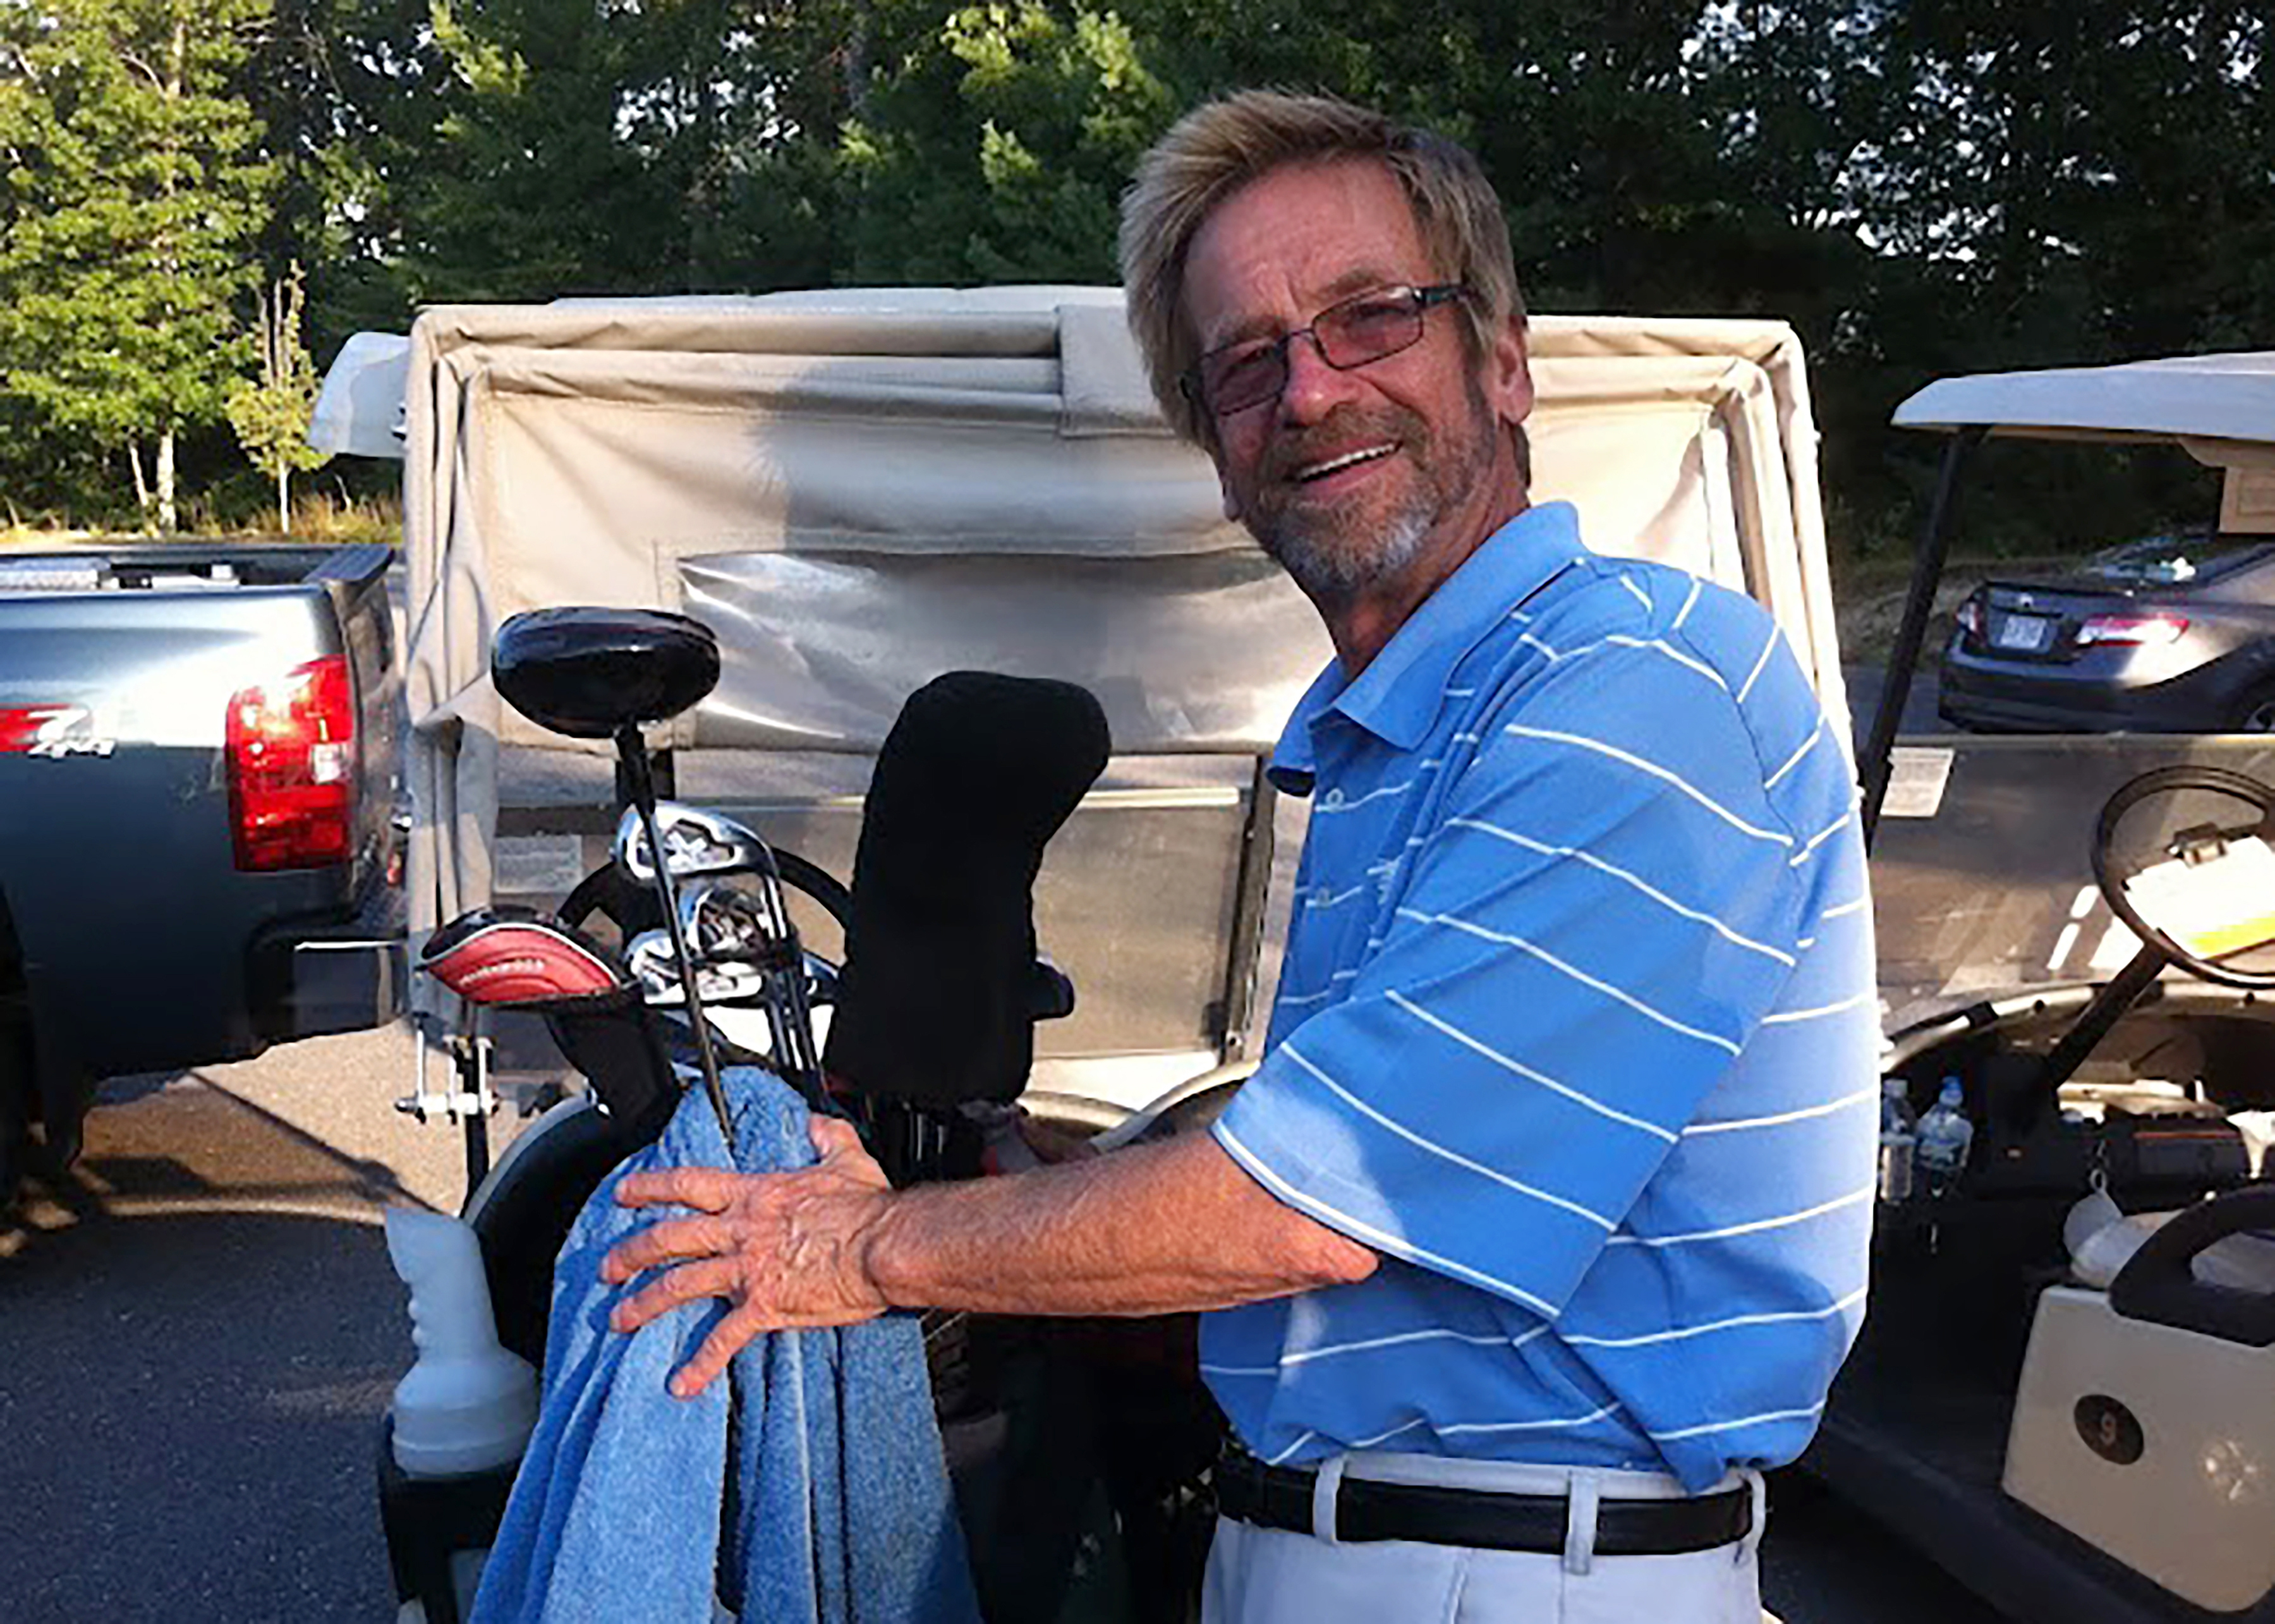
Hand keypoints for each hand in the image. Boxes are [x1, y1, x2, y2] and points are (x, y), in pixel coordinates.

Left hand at [600, 1115, 896, 1397]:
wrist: (886, 1246)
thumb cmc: (869, 1208)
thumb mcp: (847, 1159)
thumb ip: (826, 1137)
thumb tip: (815, 1123)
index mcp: (756, 1195)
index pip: (688, 1185)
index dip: (650, 1187)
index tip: (625, 1193)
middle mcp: (741, 1231)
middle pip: (668, 1238)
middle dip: (631, 1253)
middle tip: (608, 1267)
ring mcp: (748, 1270)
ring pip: (679, 1285)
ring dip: (644, 1303)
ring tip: (620, 1318)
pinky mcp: (764, 1306)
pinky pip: (723, 1339)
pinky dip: (700, 1364)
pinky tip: (682, 1383)